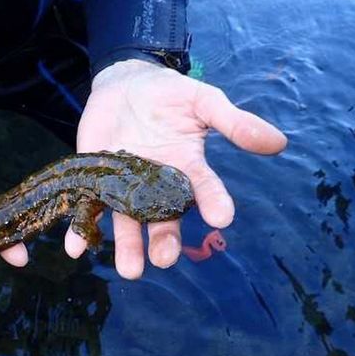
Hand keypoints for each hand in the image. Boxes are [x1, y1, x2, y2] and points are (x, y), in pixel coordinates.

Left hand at [66, 59, 286, 277]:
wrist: (124, 84)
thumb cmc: (168, 93)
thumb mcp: (202, 100)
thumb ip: (233, 121)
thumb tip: (278, 142)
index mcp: (186, 168)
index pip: (203, 189)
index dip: (214, 202)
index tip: (223, 218)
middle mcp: (157, 185)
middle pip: (163, 219)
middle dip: (165, 240)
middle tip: (164, 259)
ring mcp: (125, 187)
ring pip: (128, 223)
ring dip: (127, 248)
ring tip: (130, 271)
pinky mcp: (95, 182)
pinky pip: (89, 209)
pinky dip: (81, 230)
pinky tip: (76, 248)